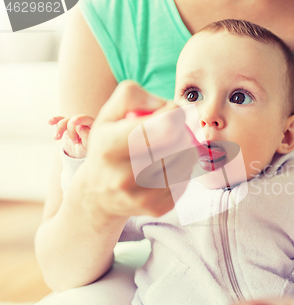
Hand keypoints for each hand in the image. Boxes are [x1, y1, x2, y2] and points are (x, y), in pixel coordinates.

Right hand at [49, 115, 93, 158]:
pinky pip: (60, 120)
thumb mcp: (88, 146)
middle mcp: (82, 122)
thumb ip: (86, 136)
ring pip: (65, 121)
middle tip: (75, 142)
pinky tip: (50, 122)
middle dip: (71, 131)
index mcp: (91, 125)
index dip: (80, 119)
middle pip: (73, 120)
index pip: (86, 119)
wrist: (79, 153)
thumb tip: (81, 127)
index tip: (73, 122)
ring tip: (56, 138)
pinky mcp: (65, 125)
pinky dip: (55, 120)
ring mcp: (73, 123)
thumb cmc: (86, 149)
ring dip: (60, 129)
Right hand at [69, 80, 197, 221]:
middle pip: (179, 142)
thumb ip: (133, 96)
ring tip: (164, 149)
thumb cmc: (108, 145)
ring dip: (182, 149)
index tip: (170, 112)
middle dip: (180, 130)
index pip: (164, 125)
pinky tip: (165, 167)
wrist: (97, 194)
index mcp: (109, 145)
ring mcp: (141, 196)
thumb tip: (168, 106)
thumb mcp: (109, 114)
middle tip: (170, 130)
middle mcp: (123, 175)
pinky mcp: (157, 208)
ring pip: (185, 160)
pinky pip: (185, 179)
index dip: (174, 113)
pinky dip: (181, 169)